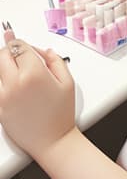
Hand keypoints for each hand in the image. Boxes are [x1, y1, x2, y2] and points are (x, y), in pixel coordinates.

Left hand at [0, 39, 74, 158]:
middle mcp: (15, 83)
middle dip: (8, 50)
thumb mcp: (68, 82)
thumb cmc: (61, 114)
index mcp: (34, 73)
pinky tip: (9, 81)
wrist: (52, 141)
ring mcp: (3, 96)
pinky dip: (2, 81)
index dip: (19, 42)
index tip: (15, 37)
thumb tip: (46, 51)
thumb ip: (56, 61)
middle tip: (16, 53)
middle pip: (3, 56)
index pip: (19, 47)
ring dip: (3, 66)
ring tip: (14, 69)